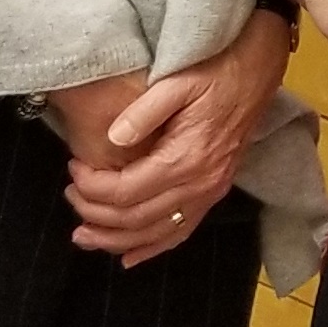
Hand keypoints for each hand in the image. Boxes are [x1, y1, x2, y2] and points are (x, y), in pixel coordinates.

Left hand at [63, 6, 292, 265]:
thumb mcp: (178, 81)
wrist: (258, 69)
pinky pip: (182, 231)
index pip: (125, 191)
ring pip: (156, 233)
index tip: (73, 168)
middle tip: (70, 194)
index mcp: (187, 158)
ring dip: (116, 241)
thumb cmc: (217, 70)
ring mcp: (210, 191)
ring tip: (84, 236)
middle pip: (135, 218)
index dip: (91, 187)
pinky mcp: (215, 191)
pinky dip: (153, 248)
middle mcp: (200, 184)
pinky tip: (130, 257)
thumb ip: (144, 112)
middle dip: (95, 214)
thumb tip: (112, 138)